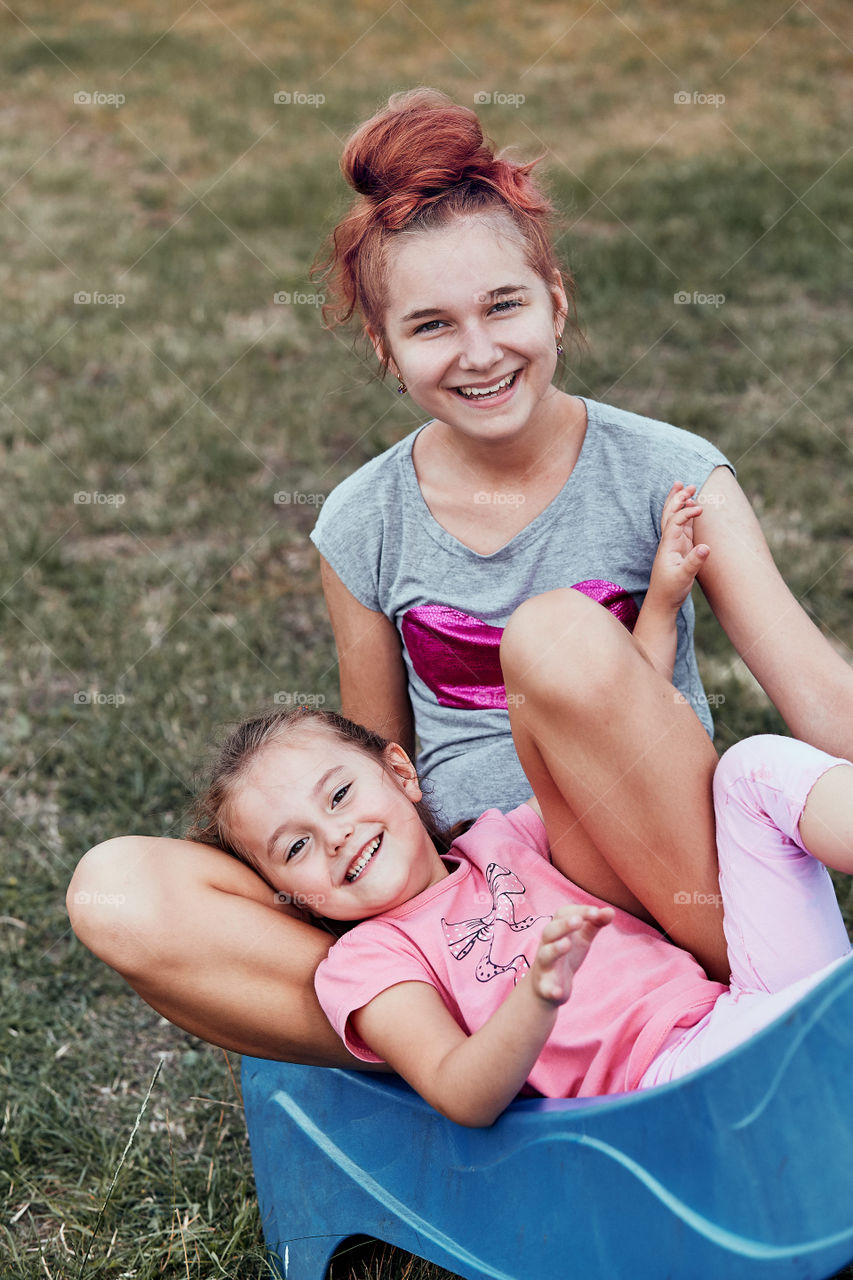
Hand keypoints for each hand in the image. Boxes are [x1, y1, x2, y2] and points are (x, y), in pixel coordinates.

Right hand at [530, 904, 612, 1005]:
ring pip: (545, 955)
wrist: (545, 987)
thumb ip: (594, 924)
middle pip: (550, 931)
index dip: (580, 911)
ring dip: (555, 949)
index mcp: (556, 931)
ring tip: (567, 944)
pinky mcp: (545, 987)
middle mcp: (547, 945)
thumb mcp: (581, 939)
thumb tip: (610, 911)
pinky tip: (558, 992)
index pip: (563, 915)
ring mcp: (545, 966)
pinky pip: (546, 988)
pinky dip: (551, 989)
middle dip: (564, 925)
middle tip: (578, 920)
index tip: (597, 912)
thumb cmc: (567, 956)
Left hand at [648, 482, 709, 611]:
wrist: (662, 602)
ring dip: (679, 503)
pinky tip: (691, 509)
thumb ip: (694, 561)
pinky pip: (682, 527)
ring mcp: (674, 545)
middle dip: (678, 499)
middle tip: (688, 484)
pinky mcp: (679, 549)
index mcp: (668, 546)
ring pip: (674, 518)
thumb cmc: (671, 590)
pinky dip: (686, 515)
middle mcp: (669, 542)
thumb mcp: (684, 577)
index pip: (675, 522)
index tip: (700, 508)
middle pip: (670, 514)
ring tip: (685, 488)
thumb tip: (706, 546)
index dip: (686, 512)